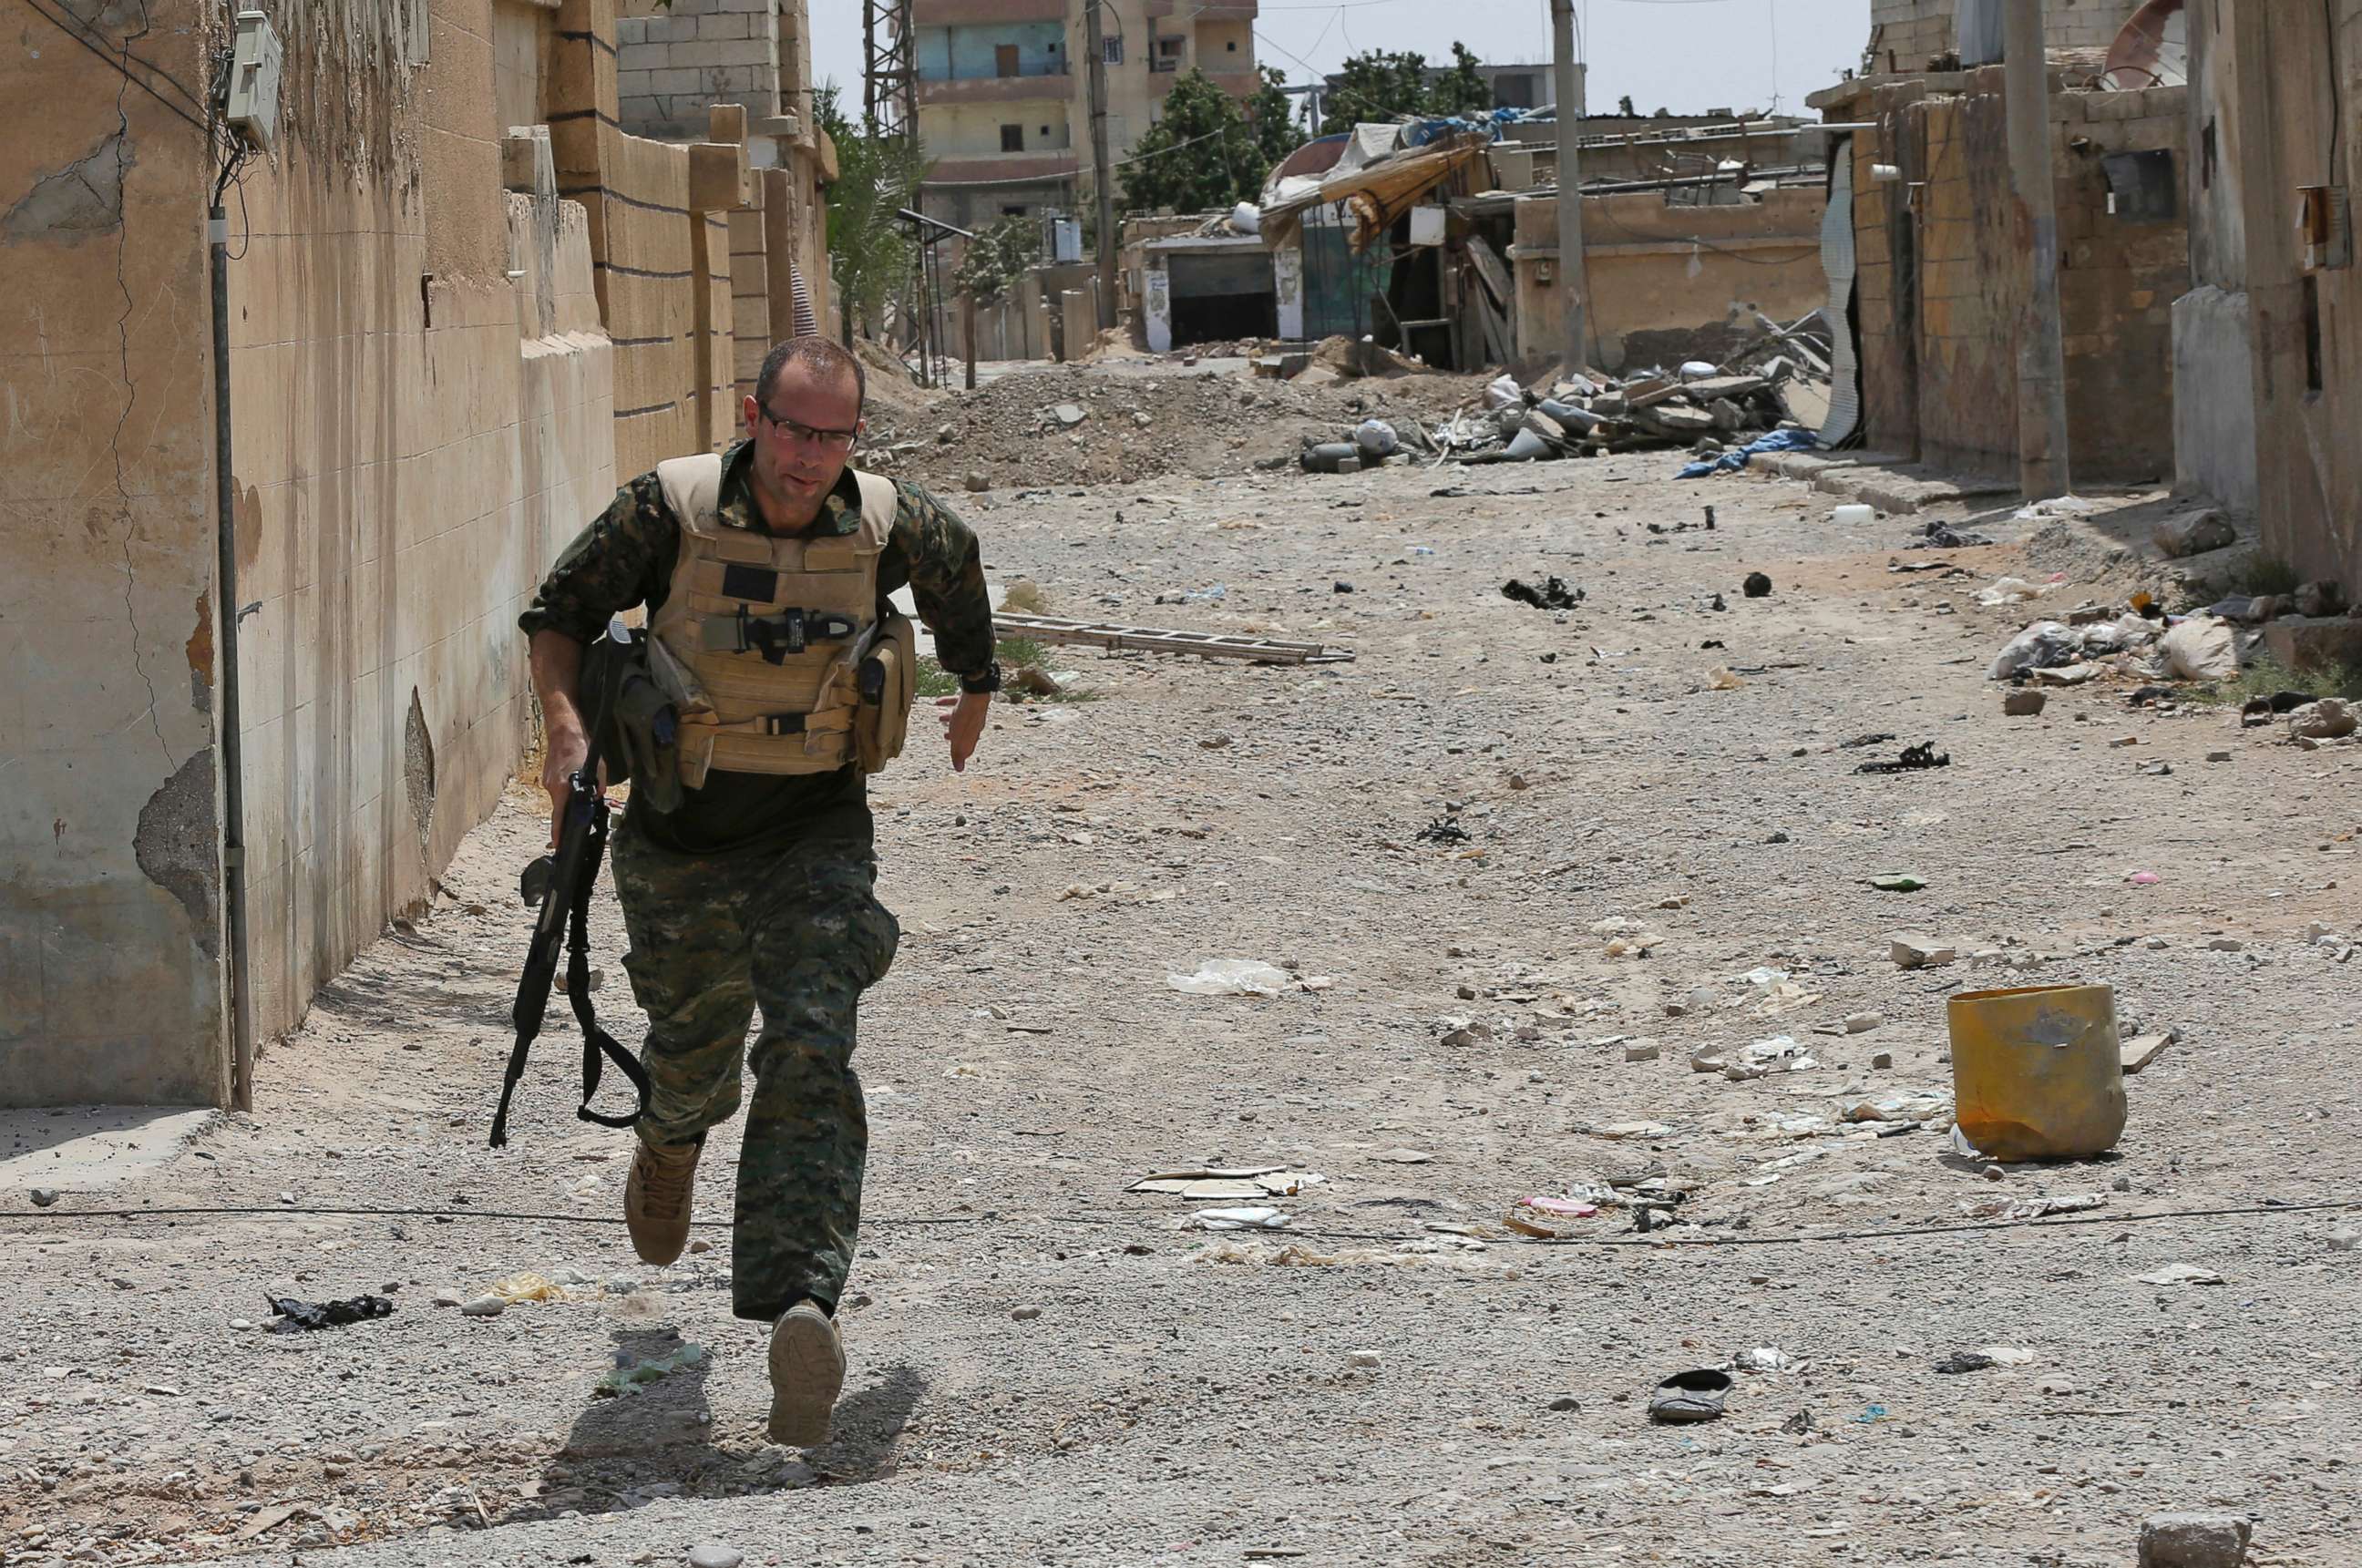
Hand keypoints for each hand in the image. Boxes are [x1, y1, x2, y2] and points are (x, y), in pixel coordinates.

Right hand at [542, 724, 589, 848]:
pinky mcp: (547, 777)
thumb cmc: (580, 748)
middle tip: (578, 812)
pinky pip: (557, 790)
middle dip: (569, 812)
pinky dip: (565, 789)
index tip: (558, 843)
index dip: (558, 831)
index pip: (559, 815)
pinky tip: (572, 782)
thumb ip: (599, 785)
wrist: (563, 732)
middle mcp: (553, 787)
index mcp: (564, 787)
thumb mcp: (599, 768)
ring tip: (578, 790)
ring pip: (559, 798)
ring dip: (568, 798)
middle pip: (560, 808)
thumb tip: (598, 796)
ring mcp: (548, 782)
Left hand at [937, 691, 990, 772]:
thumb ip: (957, 754)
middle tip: (945, 736)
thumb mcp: (958, 740)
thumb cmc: (966, 717)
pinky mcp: (969, 699)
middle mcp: (974, 724)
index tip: (954, 754)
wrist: (975, 694)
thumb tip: (959, 769)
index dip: (960, 752)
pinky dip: (948, 704)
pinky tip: (938, 701)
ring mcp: (973, 711)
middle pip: (963, 732)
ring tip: (940, 718)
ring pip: (959, 717)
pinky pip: (957, 703)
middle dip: (953, 735)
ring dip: (949, 719)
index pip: (967, 748)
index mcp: (972, 735)